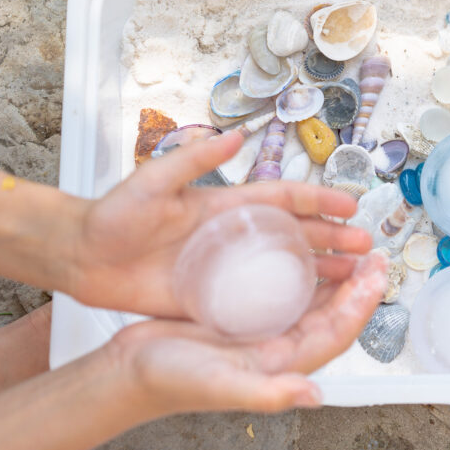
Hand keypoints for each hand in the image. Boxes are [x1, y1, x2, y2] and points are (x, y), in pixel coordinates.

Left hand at [66, 129, 372, 317]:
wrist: (83, 259)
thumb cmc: (114, 215)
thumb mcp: (151, 183)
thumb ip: (191, 160)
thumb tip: (234, 135)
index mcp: (226, 205)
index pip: (283, 200)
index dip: (319, 201)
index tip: (352, 205)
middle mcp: (234, 237)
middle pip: (295, 237)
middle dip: (333, 240)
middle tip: (366, 249)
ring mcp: (226, 269)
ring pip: (285, 271)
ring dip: (320, 273)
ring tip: (353, 279)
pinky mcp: (212, 298)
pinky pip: (258, 302)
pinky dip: (288, 305)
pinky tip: (312, 313)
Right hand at [111, 250, 388, 417]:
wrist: (127, 373)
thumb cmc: (169, 383)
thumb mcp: (220, 385)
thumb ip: (268, 393)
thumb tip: (314, 396)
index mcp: (281, 363)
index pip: (336, 332)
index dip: (361, 304)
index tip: (378, 274)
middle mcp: (276, 346)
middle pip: (330, 313)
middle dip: (356, 285)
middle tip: (373, 253)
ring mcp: (259, 331)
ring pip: (307, 300)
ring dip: (331, 276)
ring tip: (348, 247)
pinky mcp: (238, 315)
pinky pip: (276, 290)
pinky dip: (293, 271)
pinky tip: (295, 250)